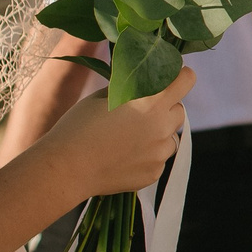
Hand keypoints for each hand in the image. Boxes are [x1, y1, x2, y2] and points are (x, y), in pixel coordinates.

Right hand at [38, 67, 193, 199]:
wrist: (65, 168)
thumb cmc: (79, 126)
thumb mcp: (105, 96)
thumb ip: (131, 88)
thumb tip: (143, 82)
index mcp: (152, 102)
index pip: (187, 79)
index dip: (179, 76)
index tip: (169, 79)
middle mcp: (162, 127)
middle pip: (178, 110)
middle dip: (164, 109)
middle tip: (138, 113)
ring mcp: (160, 153)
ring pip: (170, 137)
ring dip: (157, 134)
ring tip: (127, 139)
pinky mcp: (153, 174)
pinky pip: (158, 159)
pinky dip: (147, 156)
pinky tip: (122, 157)